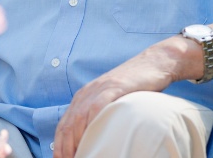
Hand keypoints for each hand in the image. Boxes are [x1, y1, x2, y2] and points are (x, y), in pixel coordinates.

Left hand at [53, 39, 187, 157]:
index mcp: (82, 97)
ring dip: (77, 140)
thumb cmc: (134, 87)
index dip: (60, 145)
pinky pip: (97, 106)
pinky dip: (92, 123)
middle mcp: (86, 93)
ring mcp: (99, 89)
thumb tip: (93, 140)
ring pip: (79, 118)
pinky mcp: (114, 87)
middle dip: (66, 147)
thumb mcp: (110, 101)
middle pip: (68, 125)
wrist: (153, 64)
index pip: (63, 125)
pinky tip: (92, 137)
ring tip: (80, 156)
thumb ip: (99, 116)